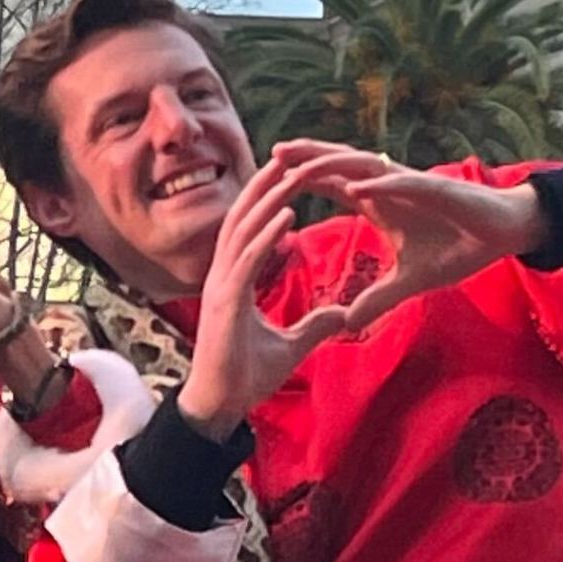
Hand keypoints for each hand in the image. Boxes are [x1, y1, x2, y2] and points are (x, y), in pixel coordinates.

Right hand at [176, 147, 385, 432]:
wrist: (219, 407)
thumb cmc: (244, 378)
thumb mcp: (291, 347)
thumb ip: (315, 326)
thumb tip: (344, 314)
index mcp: (234, 281)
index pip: (251, 230)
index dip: (268, 201)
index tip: (290, 177)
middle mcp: (224, 276)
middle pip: (245, 218)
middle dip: (266, 185)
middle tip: (290, 154)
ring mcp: (222, 286)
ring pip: (245, 230)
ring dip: (269, 198)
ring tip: (292, 170)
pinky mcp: (226, 302)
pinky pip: (250, 260)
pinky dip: (269, 235)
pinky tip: (289, 213)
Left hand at [271, 148, 547, 340]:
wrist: (503, 234)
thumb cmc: (459, 247)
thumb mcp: (411, 281)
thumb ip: (378, 298)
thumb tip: (348, 322)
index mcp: (379, 200)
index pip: (331, 184)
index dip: (301, 181)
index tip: (268, 184)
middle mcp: (389, 185)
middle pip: (339, 165)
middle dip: (306, 157)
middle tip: (271, 153)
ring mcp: (411, 183)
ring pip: (363, 164)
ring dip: (330, 160)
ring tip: (299, 159)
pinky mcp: (435, 189)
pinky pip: (401, 184)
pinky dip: (377, 183)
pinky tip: (353, 185)